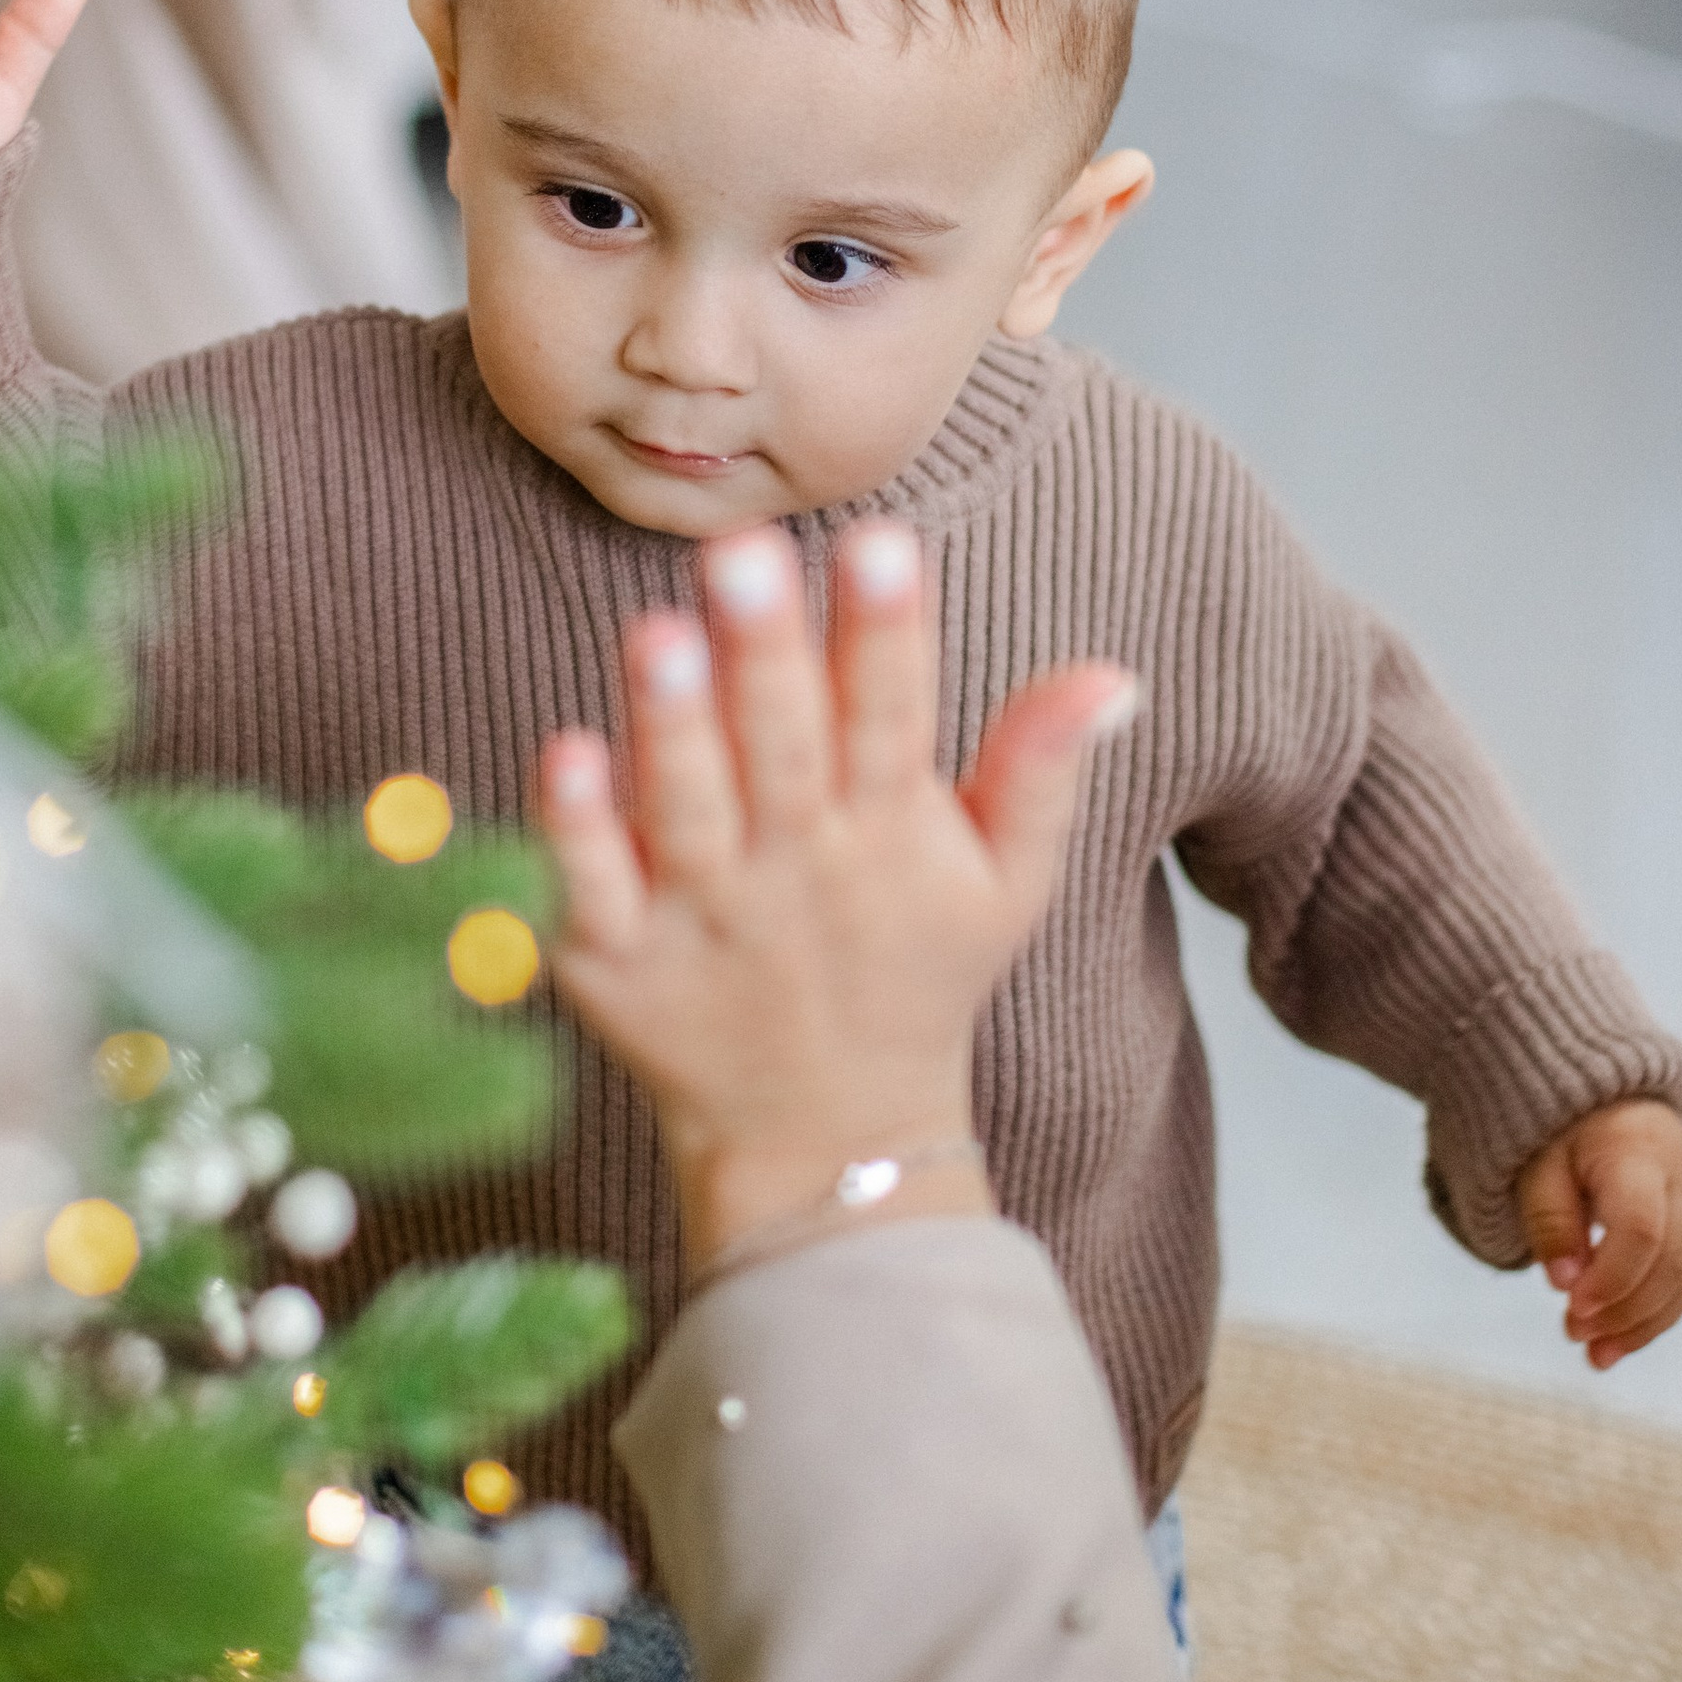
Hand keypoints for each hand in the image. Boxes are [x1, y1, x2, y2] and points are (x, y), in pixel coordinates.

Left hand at [538, 518, 1138, 1268]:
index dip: (887, 630)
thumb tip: (1113, 672)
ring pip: (687, 809)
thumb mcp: (1003, 880)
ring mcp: (700, 916)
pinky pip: (593, 888)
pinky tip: (567, 754)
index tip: (883, 542)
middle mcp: (793, 867)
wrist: (827, 1139)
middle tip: (745, 551)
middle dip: (766, 650)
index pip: (893, 715)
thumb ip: (1040, 767)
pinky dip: (581, 831)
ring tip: (659, 634)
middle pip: (781, 746)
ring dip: (671, 725)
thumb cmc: (913, 975)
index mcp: (887, 831)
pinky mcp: (616, 959)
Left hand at [1517, 1098, 1681, 1369]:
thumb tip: (1564, 1286)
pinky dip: (1652, 1315)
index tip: (1571, 1308)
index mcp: (1639, 1151)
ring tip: (1596, 1356)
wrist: (1606, 1096)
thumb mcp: (1538, 1161)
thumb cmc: (1562, 1129)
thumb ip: (1550, 1219)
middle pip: (1671, 1260)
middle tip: (1576, 1336)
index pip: (1641, 1228)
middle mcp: (1680, 1179)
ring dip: (1643, 1324)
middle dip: (1626, 1309)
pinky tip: (1616, 1343)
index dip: (1611, 1276)